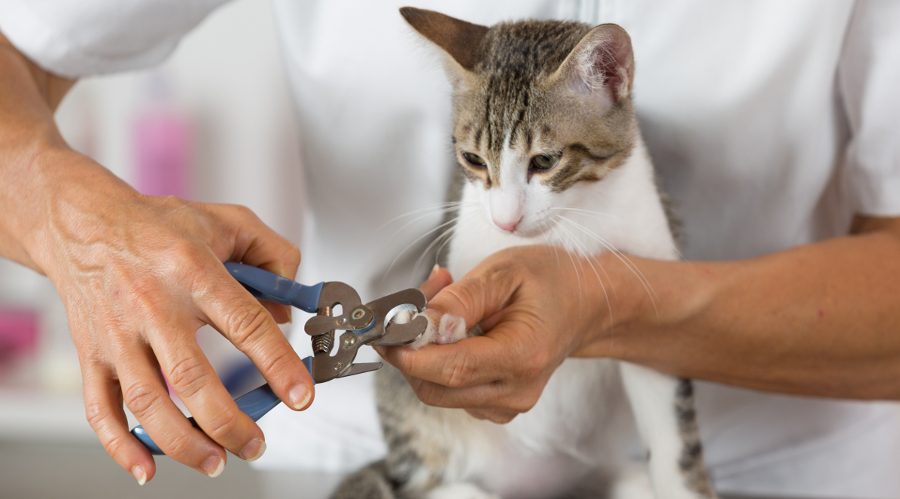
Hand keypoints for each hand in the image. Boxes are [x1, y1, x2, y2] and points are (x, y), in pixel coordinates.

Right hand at [27, 150, 313, 483]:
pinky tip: (147, 467)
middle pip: (192, 377)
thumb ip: (274, 258)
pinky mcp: (91, 352)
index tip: (301, 395)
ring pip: (147, 401)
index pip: (245, 324)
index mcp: (192, 270)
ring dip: (183, 441)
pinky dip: (121, 444)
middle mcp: (152, 304)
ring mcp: (117, 333)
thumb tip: (290, 313)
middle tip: (256, 444)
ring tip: (216, 462)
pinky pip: (100, 408)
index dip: (277, 365)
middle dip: (229, 422)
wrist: (84, 224)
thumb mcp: (230, 222)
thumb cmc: (161, 226)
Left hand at [381, 246, 623, 422]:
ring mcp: (506, 405)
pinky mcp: (496, 406)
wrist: (585, 304)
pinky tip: (454, 328)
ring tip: (442, 305)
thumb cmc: (551, 281)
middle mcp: (515, 391)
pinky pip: (450, 390)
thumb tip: (417, 324)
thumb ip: (460, 300)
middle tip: (411, 304)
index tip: (383, 328)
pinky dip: (438, 361)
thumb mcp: (505, 271)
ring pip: (438, 390)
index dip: (408, 352)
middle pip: (435, 387)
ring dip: (423, 352)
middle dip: (409, 349)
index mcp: (522, 357)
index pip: (450, 368)